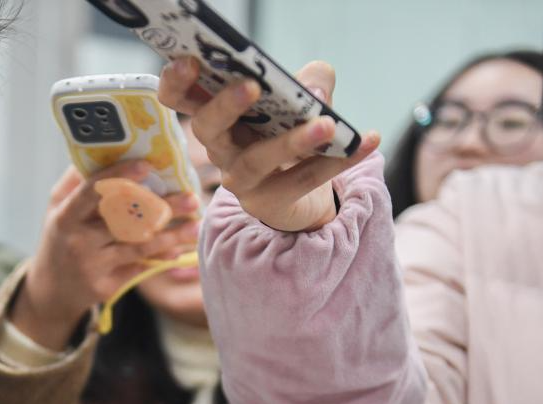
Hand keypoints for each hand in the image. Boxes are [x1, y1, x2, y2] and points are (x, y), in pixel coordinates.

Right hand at [10, 162, 199, 349]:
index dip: (118, 177)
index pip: (92, 193)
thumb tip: (101, 151)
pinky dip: (161, 257)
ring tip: (196, 224)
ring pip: (139, 247)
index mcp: (66, 217)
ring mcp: (93, 266)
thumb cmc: (60, 239)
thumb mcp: (57, 208)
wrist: (52, 289)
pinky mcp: (106, 286)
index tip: (146, 165)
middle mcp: (79, 242)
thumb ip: (76, 182)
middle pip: (125, 220)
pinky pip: (139, 267)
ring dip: (171, 236)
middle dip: (161, 207)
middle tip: (192, 197)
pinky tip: (180, 248)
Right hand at [158, 57, 380, 231]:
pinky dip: (337, 161)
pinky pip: (300, 182)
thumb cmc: (289, 134)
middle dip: (224, 106)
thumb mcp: (301, 99)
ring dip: (290, 142)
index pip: (179, 98)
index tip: (189, 61)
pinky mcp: (267, 203)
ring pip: (253, 162)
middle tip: (251, 85)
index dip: (176, 81)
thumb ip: (310, 81)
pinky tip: (367, 141)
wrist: (303, 193)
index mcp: (218, 116)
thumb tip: (312, 90)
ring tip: (326, 125)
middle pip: (207, 129)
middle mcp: (220, 149)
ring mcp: (240, 180)